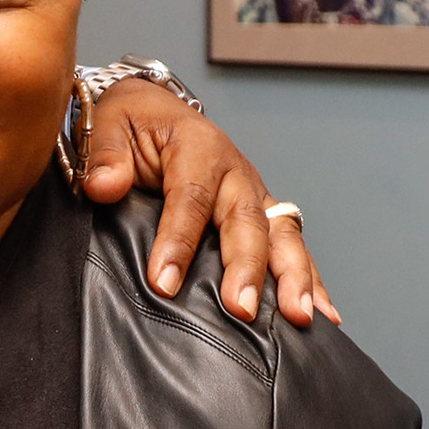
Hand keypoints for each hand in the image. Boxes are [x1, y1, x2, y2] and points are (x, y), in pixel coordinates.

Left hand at [74, 82, 336, 330]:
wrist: (157, 112)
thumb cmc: (133, 123)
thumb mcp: (108, 125)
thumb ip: (106, 155)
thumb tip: (105, 185)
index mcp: (199, 147)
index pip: (190, 198)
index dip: (178, 241)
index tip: (163, 283)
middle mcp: (236, 172)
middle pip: (248, 221)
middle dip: (248, 267)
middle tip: (241, 309)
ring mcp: (256, 194)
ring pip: (282, 235)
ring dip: (294, 277)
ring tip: (299, 316)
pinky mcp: (263, 215)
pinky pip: (291, 248)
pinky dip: (311, 280)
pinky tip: (323, 314)